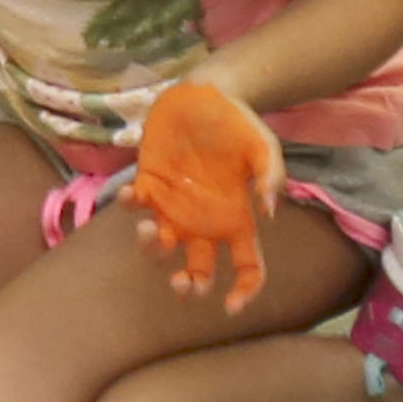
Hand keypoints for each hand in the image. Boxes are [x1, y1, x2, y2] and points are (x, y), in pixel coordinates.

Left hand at [132, 77, 284, 314]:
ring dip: (153, 248)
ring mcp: (174, 205)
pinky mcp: (149, 182)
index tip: (231, 307)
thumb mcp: (264, 146)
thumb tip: (268, 211)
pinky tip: (135, 193)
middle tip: (182, 283)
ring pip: (162, 245)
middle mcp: (205, 220)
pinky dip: (131, 204)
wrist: (208, 94)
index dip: (244, 291)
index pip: (248, 266)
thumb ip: (271, 176)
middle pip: (199, 270)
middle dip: (190, 286)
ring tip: (151, 231)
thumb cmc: (240, 124)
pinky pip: (137, 204)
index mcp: (237, 219)